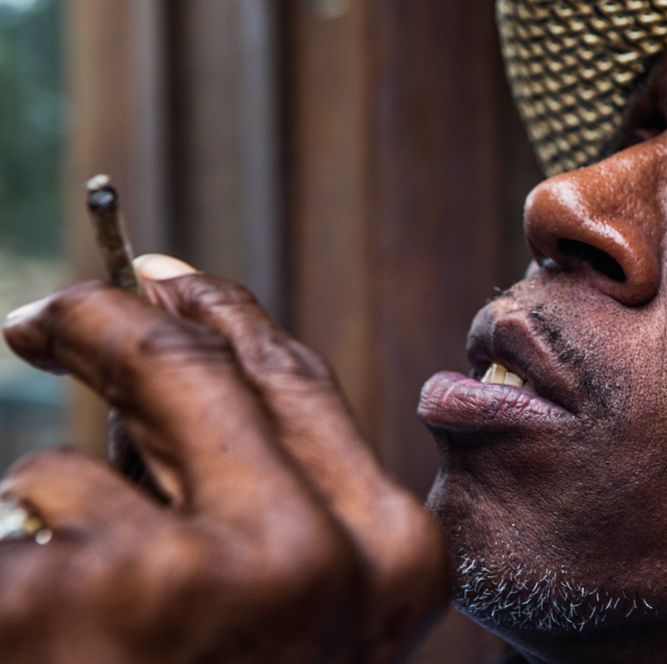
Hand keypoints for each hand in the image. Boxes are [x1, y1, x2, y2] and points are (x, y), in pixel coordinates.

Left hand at [0, 257, 449, 661]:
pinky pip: (24, 511)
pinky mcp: (83, 596)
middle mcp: (313, 553)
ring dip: (56, 504)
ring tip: (64, 594)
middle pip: (193, 370)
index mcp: (390, 552)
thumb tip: (175, 362)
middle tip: (47, 316)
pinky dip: (20, 554)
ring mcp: (197, 573)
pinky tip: (40, 629)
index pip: (294, 382)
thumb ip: (273, 501)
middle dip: (107, 322)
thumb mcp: (304, 609)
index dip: (219, 311)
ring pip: (83, 464)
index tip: (157, 278)